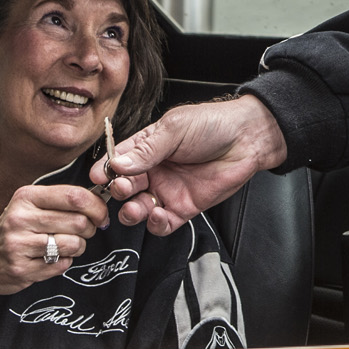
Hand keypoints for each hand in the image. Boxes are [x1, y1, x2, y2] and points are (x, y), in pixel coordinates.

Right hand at [0, 184, 108, 308]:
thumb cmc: (11, 230)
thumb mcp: (28, 205)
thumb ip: (59, 201)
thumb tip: (98, 202)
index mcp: (26, 197)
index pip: (74, 196)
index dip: (97, 206)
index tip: (102, 214)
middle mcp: (21, 219)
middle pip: (79, 222)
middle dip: (90, 229)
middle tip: (84, 232)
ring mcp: (19, 245)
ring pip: (73, 244)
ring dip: (78, 247)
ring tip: (66, 246)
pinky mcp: (21, 269)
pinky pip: (61, 265)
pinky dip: (63, 263)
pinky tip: (50, 259)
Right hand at [95, 95, 287, 235]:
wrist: (247, 139)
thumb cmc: (213, 125)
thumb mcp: (175, 129)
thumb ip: (146, 149)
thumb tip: (117, 165)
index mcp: (147, 147)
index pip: (118, 161)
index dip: (107, 170)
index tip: (101, 176)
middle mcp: (154, 170)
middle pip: (124, 188)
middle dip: (118, 191)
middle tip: (123, 188)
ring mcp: (168, 190)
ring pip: (138, 209)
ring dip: (131, 211)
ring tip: (135, 207)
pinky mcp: (184, 208)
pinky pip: (162, 223)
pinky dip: (154, 224)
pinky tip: (157, 213)